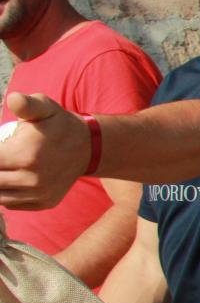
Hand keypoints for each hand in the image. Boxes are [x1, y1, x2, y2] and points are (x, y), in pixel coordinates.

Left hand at [0, 93, 90, 210]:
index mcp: (26, 155)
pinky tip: (11, 179)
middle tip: (4, 157)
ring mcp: (39, 194)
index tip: (1, 146)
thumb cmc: (59, 124)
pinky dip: (6, 193)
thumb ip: (26, 104)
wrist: (88, 147)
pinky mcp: (44, 203)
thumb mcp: (44, 107)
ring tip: (5, 167)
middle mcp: (33, 179)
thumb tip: (13, 99)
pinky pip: (12, 203)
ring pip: (0, 195)